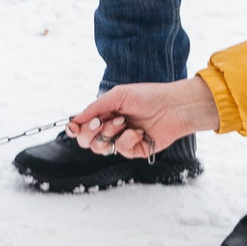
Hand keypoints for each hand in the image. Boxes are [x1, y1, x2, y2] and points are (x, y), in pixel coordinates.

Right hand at [68, 78, 221, 159]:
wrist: (172, 106)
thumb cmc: (146, 96)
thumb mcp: (117, 95)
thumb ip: (95, 108)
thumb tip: (75, 119)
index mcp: (104, 113)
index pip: (82, 126)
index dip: (75, 129)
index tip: (74, 127)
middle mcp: (111, 128)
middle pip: (87, 141)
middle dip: (90, 132)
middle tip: (100, 122)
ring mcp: (122, 140)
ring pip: (100, 148)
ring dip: (109, 133)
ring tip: (123, 122)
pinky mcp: (135, 150)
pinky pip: (121, 149)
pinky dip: (127, 139)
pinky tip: (139, 131)